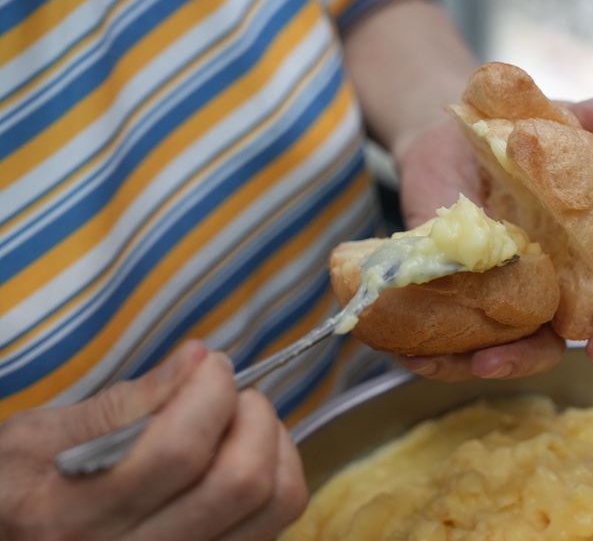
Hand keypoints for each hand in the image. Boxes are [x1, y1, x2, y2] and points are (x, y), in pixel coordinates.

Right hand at [0, 341, 306, 540]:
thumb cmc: (18, 490)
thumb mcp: (35, 440)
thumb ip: (120, 403)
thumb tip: (199, 359)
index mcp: (72, 518)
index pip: (179, 451)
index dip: (211, 392)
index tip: (210, 365)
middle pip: (241, 482)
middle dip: (252, 416)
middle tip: (230, 393)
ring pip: (273, 504)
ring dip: (274, 444)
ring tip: (241, 422)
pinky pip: (274, 521)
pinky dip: (278, 474)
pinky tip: (245, 455)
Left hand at [394, 98, 592, 380]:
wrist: (450, 133)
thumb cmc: (517, 133)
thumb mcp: (552, 122)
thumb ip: (587, 119)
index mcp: (586, 259)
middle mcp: (545, 288)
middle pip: (550, 345)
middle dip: (528, 362)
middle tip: (496, 363)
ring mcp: (497, 295)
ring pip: (493, 348)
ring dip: (468, 362)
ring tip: (441, 358)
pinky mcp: (452, 293)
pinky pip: (446, 335)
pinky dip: (428, 351)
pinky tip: (405, 352)